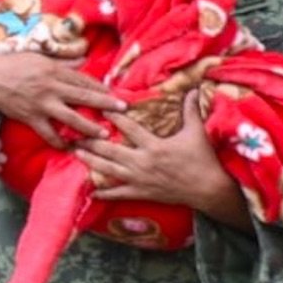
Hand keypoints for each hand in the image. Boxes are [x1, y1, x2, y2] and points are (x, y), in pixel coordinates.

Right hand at [0, 53, 127, 147]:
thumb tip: (82, 60)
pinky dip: (58, 141)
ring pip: (70, 117)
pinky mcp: (31, 118)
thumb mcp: (38, 57)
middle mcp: (51, 88)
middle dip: (105, 103)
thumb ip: (61, 62)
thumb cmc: (12, 66)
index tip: (115, 93)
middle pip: (84, 96)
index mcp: (54, 71)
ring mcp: (42, 104)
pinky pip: (48, 132)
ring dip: (88, 127)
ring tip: (102, 134)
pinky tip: (69, 147)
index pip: (83, 79)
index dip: (101, 87)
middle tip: (123, 109)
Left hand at [76, 90, 244, 219]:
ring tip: (75, 153)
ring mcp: (139, 179)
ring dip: (90, 161)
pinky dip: (103, 194)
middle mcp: (142, 162)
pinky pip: (118, 194)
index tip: (99, 107)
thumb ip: (191, 110)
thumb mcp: (196, 132)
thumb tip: (194, 88)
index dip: (114, 117)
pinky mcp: (140, 193)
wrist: (208, 189)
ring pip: (108, 170)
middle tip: (74, 134)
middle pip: (110, 150)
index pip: (129, 128)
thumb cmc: (202, 159)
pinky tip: (90, 192)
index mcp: (154, 146)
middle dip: (91, 142)